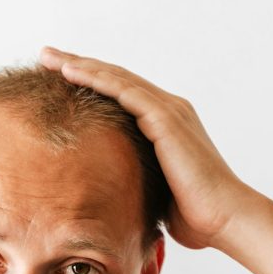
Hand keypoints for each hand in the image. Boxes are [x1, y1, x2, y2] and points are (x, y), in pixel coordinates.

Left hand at [38, 46, 250, 250]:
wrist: (225, 219)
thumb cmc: (194, 214)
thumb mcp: (154, 188)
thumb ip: (135, 176)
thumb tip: (110, 189)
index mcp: (166, 123)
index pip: (122, 94)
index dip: (91, 82)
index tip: (59, 76)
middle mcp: (169, 109)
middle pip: (115, 78)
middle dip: (79, 65)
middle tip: (47, 55)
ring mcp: (169, 111)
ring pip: (116, 78)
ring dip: (80, 65)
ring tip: (49, 57)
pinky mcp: (166, 120)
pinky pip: (124, 91)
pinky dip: (96, 79)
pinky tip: (70, 73)